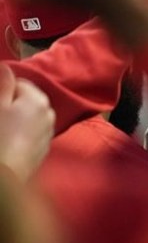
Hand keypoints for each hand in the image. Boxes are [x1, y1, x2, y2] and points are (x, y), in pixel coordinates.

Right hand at [0, 63, 54, 179]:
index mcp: (38, 99)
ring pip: (28, 117)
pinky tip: (7, 143)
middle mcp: (49, 114)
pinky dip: (19, 133)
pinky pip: (30, 133)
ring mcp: (47, 132)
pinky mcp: (42, 149)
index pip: (18, 82)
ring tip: (2, 129)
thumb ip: (3, 83)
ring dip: (15, 118)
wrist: (5, 176)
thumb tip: (5, 66)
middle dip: (10, 104)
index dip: (2, 90)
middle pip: (25, 99)